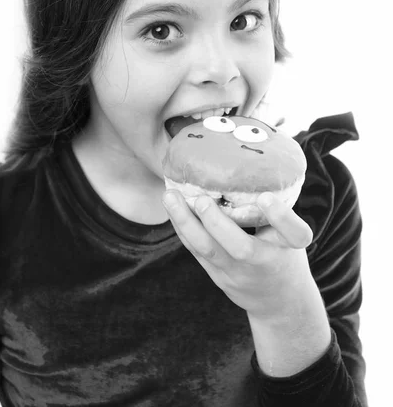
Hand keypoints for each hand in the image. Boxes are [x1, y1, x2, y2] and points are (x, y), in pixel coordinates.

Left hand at [162, 190, 313, 318]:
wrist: (278, 301)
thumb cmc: (283, 253)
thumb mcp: (289, 234)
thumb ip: (273, 210)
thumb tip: (250, 165)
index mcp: (290, 247)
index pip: (294, 233)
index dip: (280, 216)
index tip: (266, 197)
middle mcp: (265, 262)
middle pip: (241, 248)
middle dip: (218, 224)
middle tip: (201, 200)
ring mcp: (238, 273)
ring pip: (209, 251)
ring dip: (186, 222)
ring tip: (170, 196)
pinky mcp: (218, 276)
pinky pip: (197, 251)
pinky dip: (183, 227)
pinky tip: (172, 207)